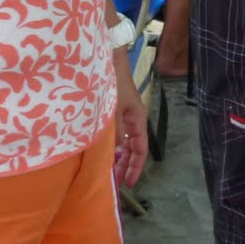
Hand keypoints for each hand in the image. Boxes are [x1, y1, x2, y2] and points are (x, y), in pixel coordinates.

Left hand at [112, 52, 149, 186]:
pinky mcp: (114, 111)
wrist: (109, 60)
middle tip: (117, 182)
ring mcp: (124, 116)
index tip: (129, 183)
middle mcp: (133, 120)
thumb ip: (115, 133)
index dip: (136, 167)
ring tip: (110, 171)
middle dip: (126, 165)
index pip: (140, 150)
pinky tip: (104, 151)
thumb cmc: (114, 83)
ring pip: (124, 142)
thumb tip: (116, 154)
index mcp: (138, 120)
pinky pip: (117, 133)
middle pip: (133, 148)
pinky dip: (112, 144)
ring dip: (118, 156)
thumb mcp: (114, 110)